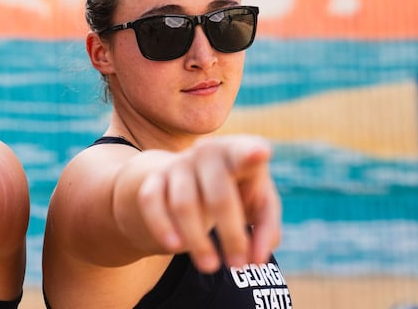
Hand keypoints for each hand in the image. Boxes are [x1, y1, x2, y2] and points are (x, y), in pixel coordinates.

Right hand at [134, 135, 279, 271]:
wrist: (193, 176)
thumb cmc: (238, 191)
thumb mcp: (259, 205)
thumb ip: (267, 231)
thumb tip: (256, 260)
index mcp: (239, 153)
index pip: (244, 152)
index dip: (249, 154)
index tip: (260, 154)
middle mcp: (207, 152)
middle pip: (219, 196)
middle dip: (231, 235)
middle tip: (238, 265)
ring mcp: (178, 164)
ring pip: (183, 205)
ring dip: (197, 241)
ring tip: (210, 266)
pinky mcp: (155, 177)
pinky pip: (150, 201)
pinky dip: (160, 226)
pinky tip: (173, 246)